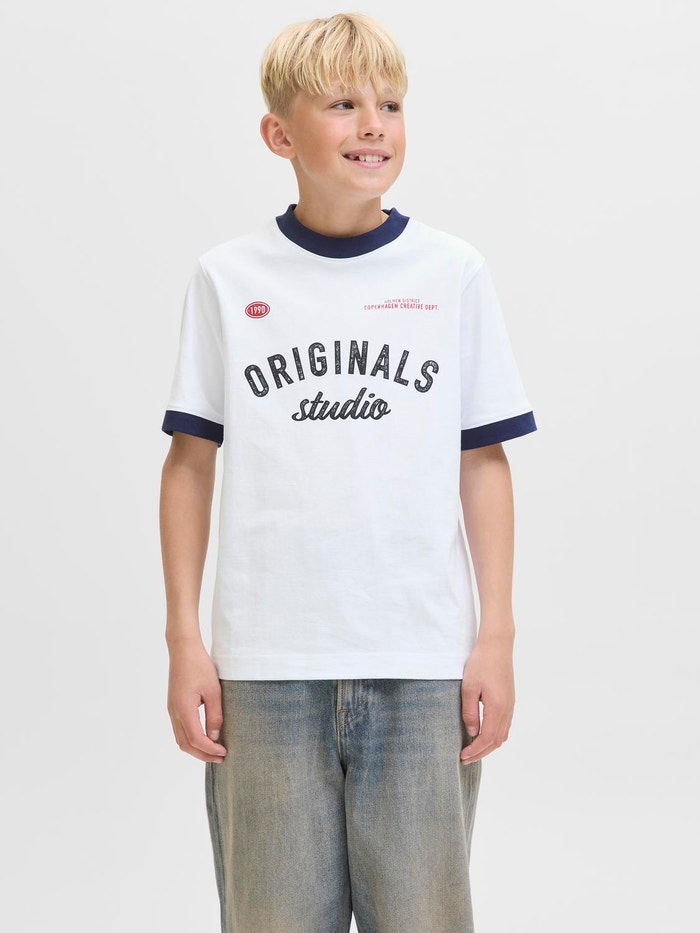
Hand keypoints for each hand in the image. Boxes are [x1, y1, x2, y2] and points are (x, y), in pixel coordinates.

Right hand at [167, 640, 226, 762]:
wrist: (183, 649)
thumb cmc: (199, 666)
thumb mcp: (213, 690)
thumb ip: (215, 715)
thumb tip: (215, 736)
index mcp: (184, 709)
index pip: (196, 739)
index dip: (210, 749)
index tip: (224, 752)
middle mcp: (174, 713)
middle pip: (186, 744)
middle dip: (203, 754)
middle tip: (221, 758)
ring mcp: (172, 710)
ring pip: (181, 739)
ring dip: (196, 748)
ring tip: (214, 751)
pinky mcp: (173, 706)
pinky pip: (180, 729)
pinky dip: (191, 739)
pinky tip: (205, 737)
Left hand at [459, 633, 514, 763]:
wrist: (497, 645)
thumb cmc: (480, 663)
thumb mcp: (468, 688)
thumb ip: (470, 712)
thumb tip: (472, 732)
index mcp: (497, 708)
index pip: (487, 738)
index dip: (475, 750)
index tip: (462, 755)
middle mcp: (507, 709)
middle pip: (497, 741)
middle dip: (481, 752)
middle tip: (465, 758)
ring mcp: (510, 705)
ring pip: (502, 734)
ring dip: (488, 745)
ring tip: (473, 749)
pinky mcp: (509, 700)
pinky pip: (505, 725)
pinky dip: (494, 735)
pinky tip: (483, 734)